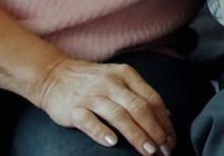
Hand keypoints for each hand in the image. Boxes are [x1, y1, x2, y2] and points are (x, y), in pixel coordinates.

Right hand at [27, 57, 174, 154]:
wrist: (52, 75)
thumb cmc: (90, 81)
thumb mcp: (118, 79)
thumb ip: (140, 95)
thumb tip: (166, 116)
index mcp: (125, 75)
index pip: (152, 99)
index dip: (164, 122)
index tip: (171, 140)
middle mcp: (111, 83)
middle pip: (139, 108)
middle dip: (155, 131)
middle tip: (164, 150)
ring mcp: (91, 95)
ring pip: (119, 115)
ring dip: (137, 135)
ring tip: (149, 151)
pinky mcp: (73, 108)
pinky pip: (89, 121)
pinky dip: (102, 132)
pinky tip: (113, 144)